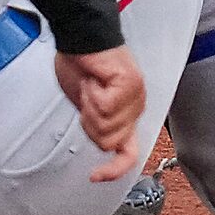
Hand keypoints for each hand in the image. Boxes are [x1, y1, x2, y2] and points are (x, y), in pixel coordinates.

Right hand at [55, 45, 146, 182]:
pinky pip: (104, 106)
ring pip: (105, 126)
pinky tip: (93, 80)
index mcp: (127, 115)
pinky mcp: (129, 85)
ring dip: (89, 105)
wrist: (79, 38)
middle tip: (87, 98)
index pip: (128, 154)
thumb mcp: (86, 106)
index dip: (113, 170)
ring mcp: (135, 97)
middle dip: (89, 122)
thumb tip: (103, 147)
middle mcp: (135, 108)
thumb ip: (97, 126)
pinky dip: (91, 94)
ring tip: (91, 86)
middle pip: (107, 142)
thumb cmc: (81, 65)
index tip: (95, 176)